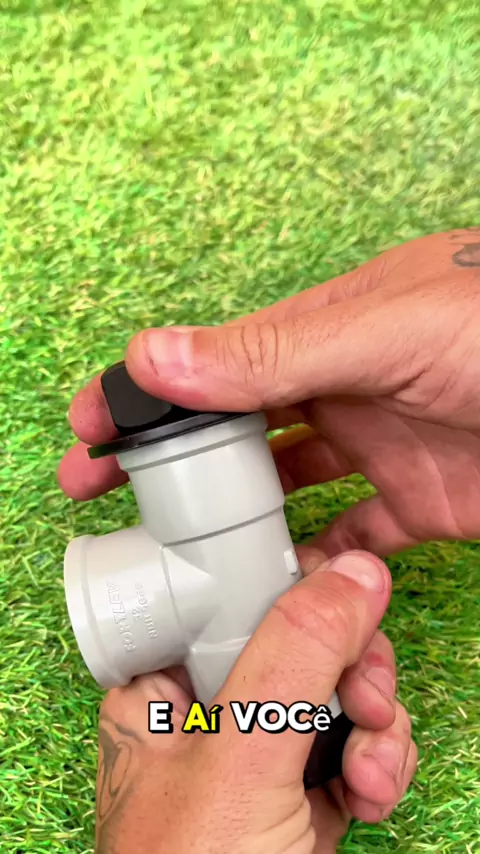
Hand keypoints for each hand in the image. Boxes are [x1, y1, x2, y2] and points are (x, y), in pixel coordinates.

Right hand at [57, 227, 479, 556]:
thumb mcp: (392, 328)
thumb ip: (278, 349)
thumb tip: (160, 354)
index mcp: (325, 330)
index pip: (215, 364)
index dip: (150, 394)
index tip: (91, 427)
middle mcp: (344, 386)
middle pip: (236, 430)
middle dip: (170, 459)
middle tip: (103, 492)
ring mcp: (380, 447)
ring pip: (285, 489)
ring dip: (237, 519)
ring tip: (184, 553)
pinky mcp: (421, 503)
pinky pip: (352, 538)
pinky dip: (318, 563)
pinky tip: (285, 582)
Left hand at [94, 549, 415, 853]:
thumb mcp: (240, 761)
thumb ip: (294, 658)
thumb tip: (356, 571)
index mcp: (160, 690)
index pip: (232, 600)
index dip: (296, 591)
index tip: (345, 603)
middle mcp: (207, 718)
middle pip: (300, 645)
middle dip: (352, 673)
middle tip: (367, 704)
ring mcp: (257, 762)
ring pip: (338, 695)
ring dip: (374, 725)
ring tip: (373, 772)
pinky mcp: (298, 802)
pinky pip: (354, 747)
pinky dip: (378, 764)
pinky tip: (374, 795)